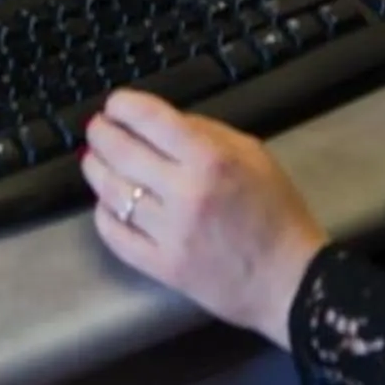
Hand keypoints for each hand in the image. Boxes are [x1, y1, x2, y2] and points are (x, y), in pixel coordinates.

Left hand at [82, 91, 328, 346]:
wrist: (291, 280)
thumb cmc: (277, 212)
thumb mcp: (253, 153)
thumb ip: (207, 131)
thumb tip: (162, 122)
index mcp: (210, 158)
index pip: (150, 119)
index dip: (123, 106)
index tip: (115, 104)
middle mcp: (185, 193)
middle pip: (122, 152)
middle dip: (101, 133)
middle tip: (96, 128)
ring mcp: (171, 233)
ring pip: (113, 193)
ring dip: (96, 171)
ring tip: (93, 160)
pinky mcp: (164, 268)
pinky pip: (118, 237)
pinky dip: (104, 217)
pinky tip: (105, 205)